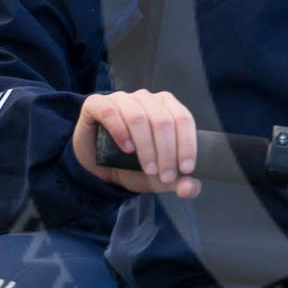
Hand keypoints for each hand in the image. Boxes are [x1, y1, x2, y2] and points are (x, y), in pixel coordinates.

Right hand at [71, 90, 198, 196]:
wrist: (98, 170)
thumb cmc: (133, 167)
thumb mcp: (158, 178)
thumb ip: (178, 182)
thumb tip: (190, 188)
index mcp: (167, 107)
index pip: (183, 119)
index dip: (187, 144)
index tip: (185, 169)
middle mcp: (146, 99)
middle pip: (162, 120)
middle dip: (167, 152)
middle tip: (165, 176)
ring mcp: (121, 99)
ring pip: (138, 117)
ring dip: (146, 146)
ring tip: (148, 168)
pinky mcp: (96, 104)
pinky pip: (110, 112)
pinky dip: (120, 131)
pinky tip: (126, 148)